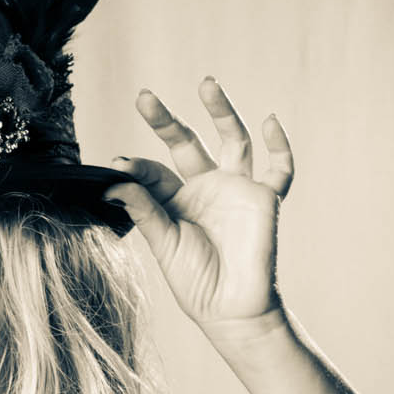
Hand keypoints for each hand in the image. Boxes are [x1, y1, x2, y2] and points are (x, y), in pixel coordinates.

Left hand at [105, 78, 294, 343]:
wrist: (232, 310)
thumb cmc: (196, 283)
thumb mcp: (163, 244)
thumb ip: (143, 210)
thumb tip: (114, 180)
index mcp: (176, 200)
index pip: (154, 171)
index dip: (136, 167)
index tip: (116, 165)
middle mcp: (206, 187)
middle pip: (187, 142)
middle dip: (167, 120)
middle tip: (145, 98)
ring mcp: (236, 189)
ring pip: (232, 139)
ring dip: (221, 111)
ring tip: (206, 84)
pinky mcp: (265, 198)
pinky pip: (279, 167)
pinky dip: (279, 144)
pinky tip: (269, 121)